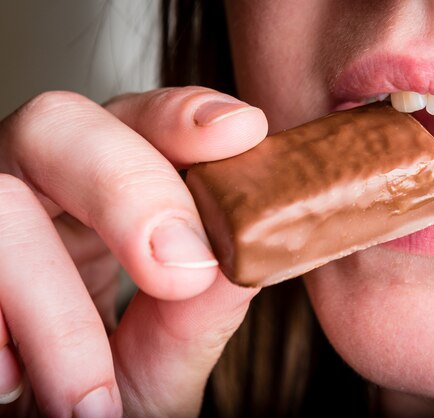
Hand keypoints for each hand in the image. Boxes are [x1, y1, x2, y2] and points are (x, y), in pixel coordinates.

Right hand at [0, 87, 267, 415]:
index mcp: (100, 196)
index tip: (242, 130)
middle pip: (58, 124)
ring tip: (91, 399)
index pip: (138, 123)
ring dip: (57, 308)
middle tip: (180, 272)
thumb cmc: (106, 396)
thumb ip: (202, 308)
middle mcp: (34, 189)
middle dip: (129, 187)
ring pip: (1, 203)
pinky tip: (14, 382)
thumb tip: (246, 252)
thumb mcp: (162, 354)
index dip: (182, 114)